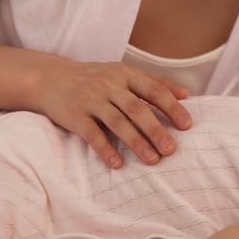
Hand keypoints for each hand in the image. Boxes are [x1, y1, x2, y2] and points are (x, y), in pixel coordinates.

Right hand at [33, 58, 191, 168]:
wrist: (52, 78)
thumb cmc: (96, 78)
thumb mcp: (125, 73)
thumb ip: (155, 82)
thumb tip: (187, 94)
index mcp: (126, 74)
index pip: (154, 89)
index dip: (172, 107)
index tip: (187, 125)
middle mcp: (110, 84)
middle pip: (137, 108)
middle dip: (156, 130)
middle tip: (171, 150)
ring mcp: (91, 99)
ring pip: (117, 122)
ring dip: (136, 143)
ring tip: (152, 160)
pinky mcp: (75, 115)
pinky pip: (92, 134)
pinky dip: (106, 150)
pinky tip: (118, 164)